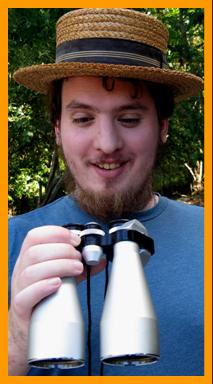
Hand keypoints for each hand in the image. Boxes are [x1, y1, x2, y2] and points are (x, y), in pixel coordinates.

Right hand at [8, 225, 105, 374]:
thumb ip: (78, 265)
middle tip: (79, 259)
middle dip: (62, 251)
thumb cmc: (44, 297)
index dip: (56, 233)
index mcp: (29, 257)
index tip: (75, 240)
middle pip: (35, 252)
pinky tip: (58, 284)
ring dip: (58, 266)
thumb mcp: (61, 275)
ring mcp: (19, 288)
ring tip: (77, 269)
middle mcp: (21, 270)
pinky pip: (25, 295)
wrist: (28, 327)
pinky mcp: (21, 307)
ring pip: (31, 271)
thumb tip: (99, 258)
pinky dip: (43, 287)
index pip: (35, 236)